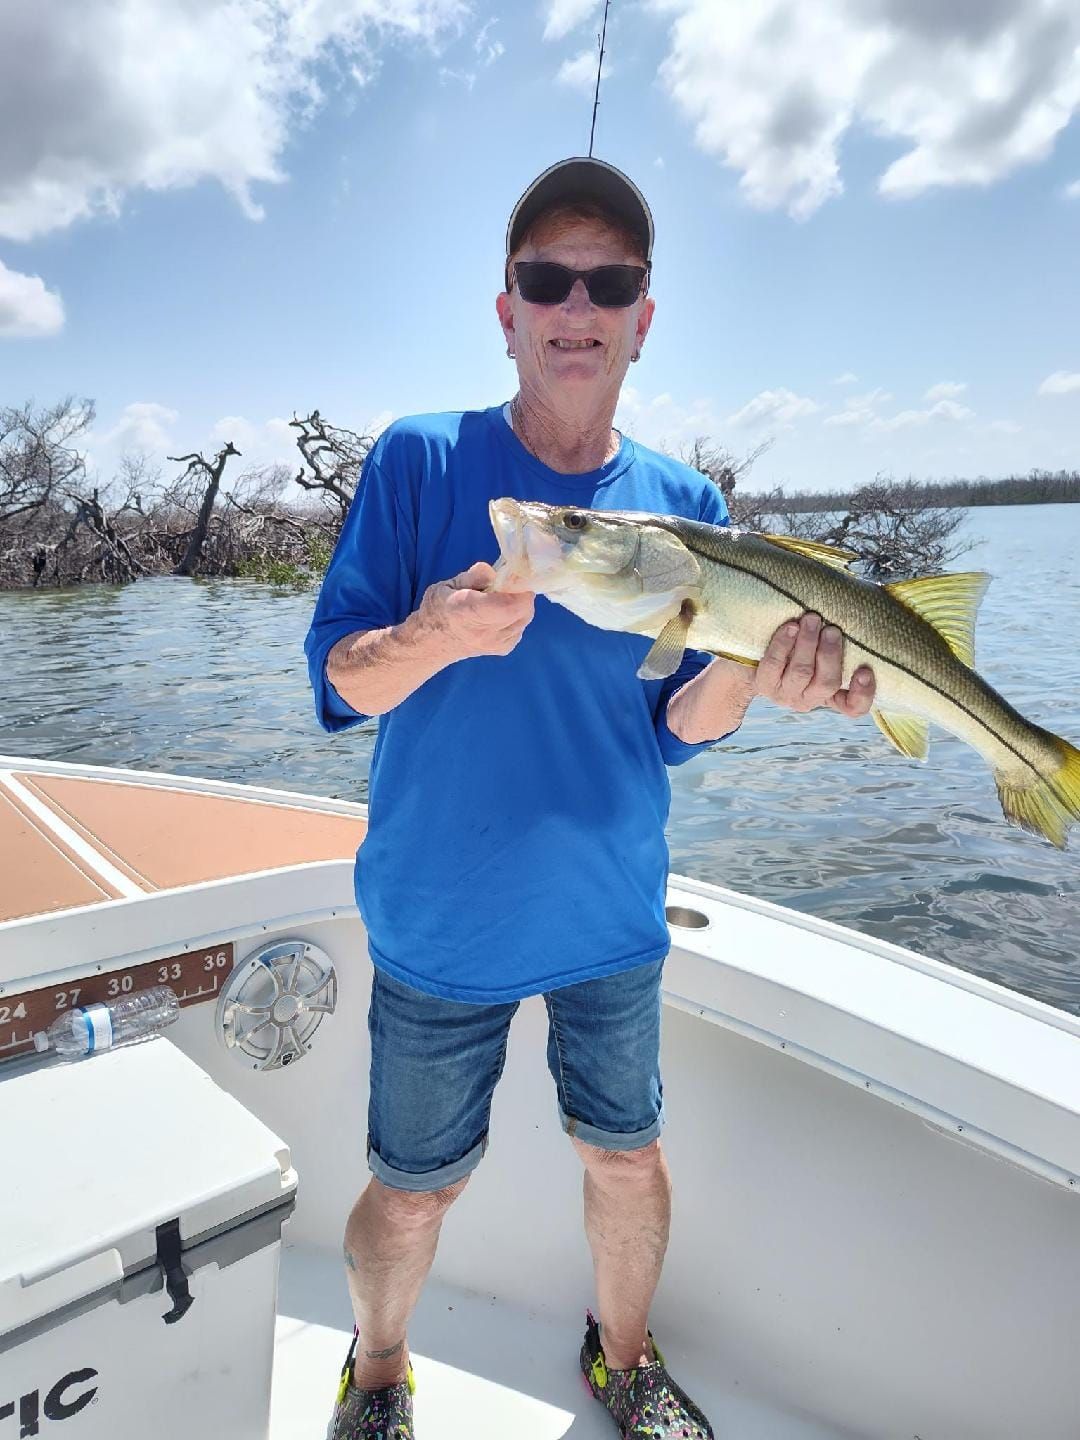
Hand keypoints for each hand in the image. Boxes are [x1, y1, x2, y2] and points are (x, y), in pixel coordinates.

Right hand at [414, 561, 534, 662]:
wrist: (433, 643)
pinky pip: (521, 626)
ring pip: (525, 617)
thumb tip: (495, 572)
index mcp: (468, 612)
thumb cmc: (438, 609)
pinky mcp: (504, 649)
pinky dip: (517, 616)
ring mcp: (496, 644)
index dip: (518, 587)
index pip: (510, 604)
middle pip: (523, 609)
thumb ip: (473, 576)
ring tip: (500, 599)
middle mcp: (485, 632)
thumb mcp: (448, 584)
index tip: (512, 574)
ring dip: (519, 604)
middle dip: (520, 592)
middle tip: (506, 585)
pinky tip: (500, 614)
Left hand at [755, 613, 875, 717]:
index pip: (854, 707)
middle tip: (832, 630)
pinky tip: (790, 627)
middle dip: (830, 654)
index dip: (863, 693)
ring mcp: (786, 695)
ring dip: (807, 643)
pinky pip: (774, 664)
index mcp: (833, 695)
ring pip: (801, 672)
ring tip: (812, 619)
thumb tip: (879, 603)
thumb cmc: (805, 643)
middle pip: (827, 683)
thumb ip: (843, 637)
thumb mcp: (826, 645)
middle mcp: (810, 699)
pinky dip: (783, 644)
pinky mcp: (764, 684)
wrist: (757, 654)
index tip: (865, 671)